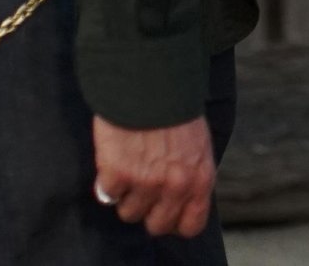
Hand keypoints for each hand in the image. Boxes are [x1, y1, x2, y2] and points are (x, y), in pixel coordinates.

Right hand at [91, 114, 215, 238]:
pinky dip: (107, 180)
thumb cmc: (174, 110)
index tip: (164, 212)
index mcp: (201, 178)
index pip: (191, 226)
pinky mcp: (118, 175)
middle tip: (142, 190)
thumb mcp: (198, 145)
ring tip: (129, 165)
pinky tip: (115, 156)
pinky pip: (108, 195)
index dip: (175, 221)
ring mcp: (146, 182)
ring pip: (129, 212)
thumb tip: (179, 201)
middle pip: (157, 225)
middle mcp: (176, 186)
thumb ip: (191, 175)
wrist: (149, 82)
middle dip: (147, 211)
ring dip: (126, 194)